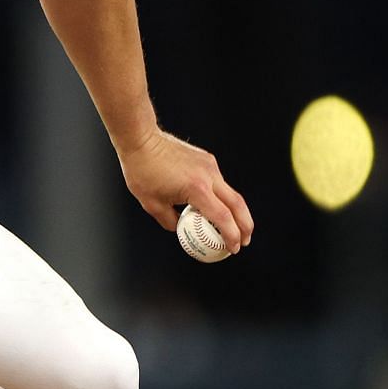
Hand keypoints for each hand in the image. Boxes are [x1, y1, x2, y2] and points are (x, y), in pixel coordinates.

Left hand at [116, 127, 253, 252]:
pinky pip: (219, 182)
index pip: (222, 218)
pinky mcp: (208, 159)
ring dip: (235, 212)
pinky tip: (212, 205)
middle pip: (237, 205)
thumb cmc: (142, 171)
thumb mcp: (151, 204)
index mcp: (196, 189)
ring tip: (232, 227)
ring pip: (230, 193)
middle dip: (245, 226)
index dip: (231, 236)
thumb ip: (170, 221)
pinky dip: (220, 196)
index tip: (233, 248)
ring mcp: (210, 166)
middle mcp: (209, 176)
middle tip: (244, 241)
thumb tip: (182, 229)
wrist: (142, 140)